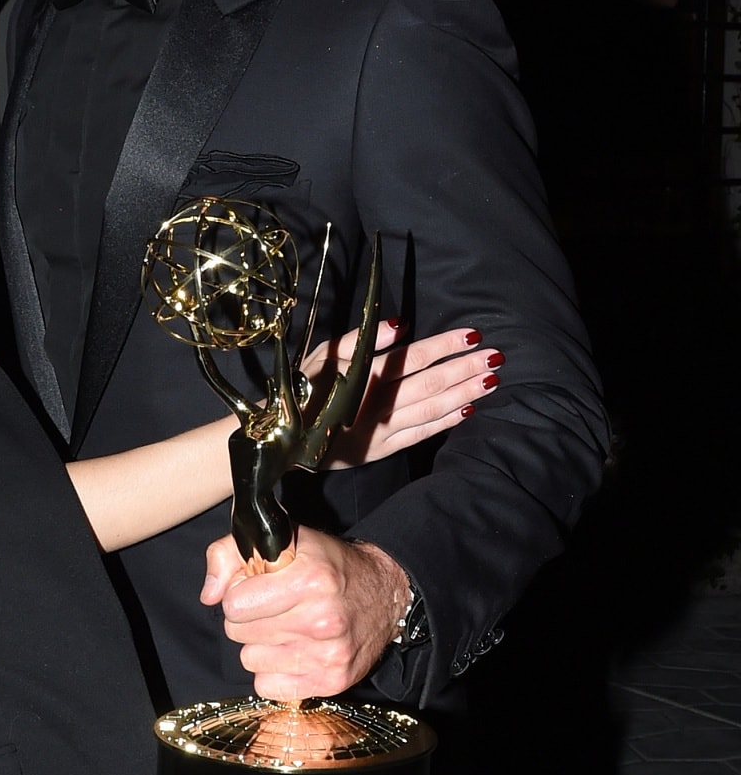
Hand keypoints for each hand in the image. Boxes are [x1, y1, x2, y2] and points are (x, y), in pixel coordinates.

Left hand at [201, 527, 410, 700]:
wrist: (385, 592)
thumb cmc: (327, 565)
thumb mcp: (281, 540)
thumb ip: (229, 553)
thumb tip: (209, 594)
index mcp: (310, 578)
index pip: (234, 604)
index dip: (239, 592)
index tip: (256, 587)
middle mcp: (322, 619)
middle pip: (238, 632)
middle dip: (248, 617)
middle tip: (273, 606)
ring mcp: (329, 654)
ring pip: (250, 659)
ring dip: (261, 644)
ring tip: (285, 626)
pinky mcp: (332, 681)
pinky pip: (267, 687)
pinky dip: (273, 671)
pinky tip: (292, 650)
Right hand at [302, 322, 500, 467]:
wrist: (279, 435)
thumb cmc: (302, 386)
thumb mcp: (323, 354)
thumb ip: (361, 338)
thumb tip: (401, 324)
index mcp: (363, 376)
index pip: (412, 357)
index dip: (445, 346)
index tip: (472, 335)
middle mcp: (375, 404)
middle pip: (430, 383)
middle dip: (465, 369)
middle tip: (496, 358)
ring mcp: (381, 430)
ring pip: (431, 410)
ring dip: (464, 394)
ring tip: (491, 381)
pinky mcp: (381, 450)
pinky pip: (420, 435)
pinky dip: (445, 423)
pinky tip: (467, 410)